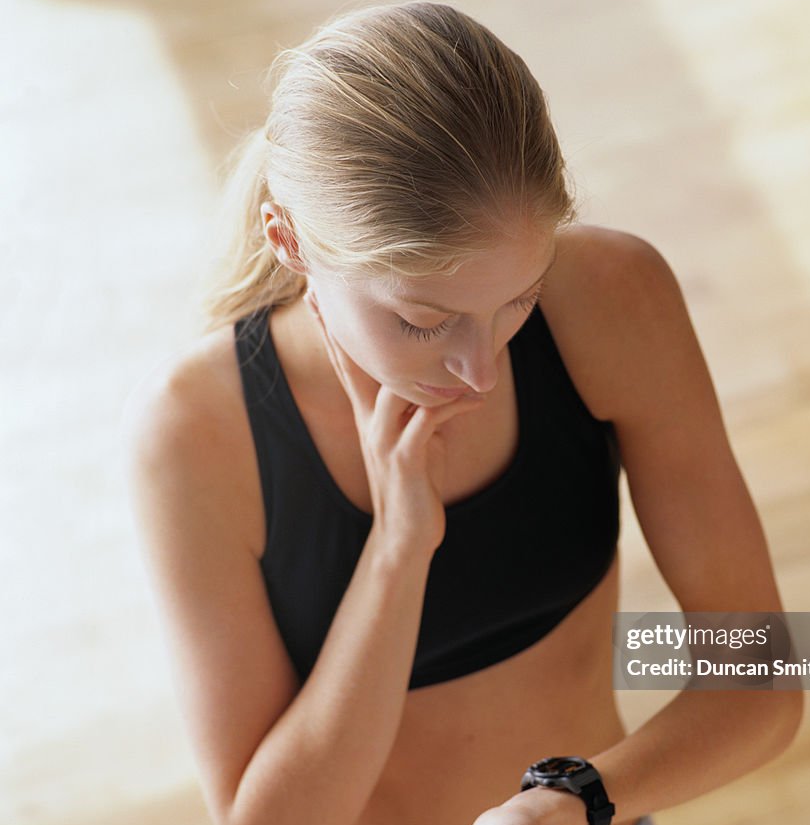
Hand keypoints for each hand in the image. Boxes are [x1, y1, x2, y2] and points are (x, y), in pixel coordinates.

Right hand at [305, 289, 483, 551]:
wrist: (406, 536)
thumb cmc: (417, 483)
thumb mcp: (419, 437)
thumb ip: (423, 405)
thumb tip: (445, 377)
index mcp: (370, 415)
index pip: (350, 364)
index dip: (335, 330)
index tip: (319, 294)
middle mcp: (371, 423)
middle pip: (354, 367)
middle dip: (342, 328)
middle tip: (325, 289)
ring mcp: (385, 440)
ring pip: (394, 389)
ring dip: (419, 365)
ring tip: (446, 340)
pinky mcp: (406, 460)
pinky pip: (428, 422)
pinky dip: (452, 406)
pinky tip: (476, 399)